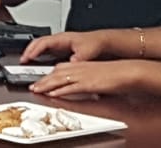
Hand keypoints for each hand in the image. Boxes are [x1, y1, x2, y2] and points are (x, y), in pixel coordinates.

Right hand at [22, 31, 111, 63]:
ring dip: (32, 53)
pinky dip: (39, 56)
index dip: (35, 49)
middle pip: (38, 43)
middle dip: (29, 51)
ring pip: (40, 46)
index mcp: (62, 38)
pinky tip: (37, 62)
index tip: (29, 57)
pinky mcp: (61, 49)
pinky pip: (45, 51)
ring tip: (25, 61)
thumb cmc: (94, 43)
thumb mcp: (87, 51)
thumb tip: (71, 63)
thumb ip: (78, 58)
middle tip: (22, 60)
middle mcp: (58, 40)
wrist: (101, 41)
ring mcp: (58, 44)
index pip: (44, 42)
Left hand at [29, 60, 145, 99]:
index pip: (60, 69)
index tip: (40, 80)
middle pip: (56, 74)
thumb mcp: (98, 76)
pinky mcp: (88, 84)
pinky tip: (52, 93)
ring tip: (36, 90)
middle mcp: (80, 69)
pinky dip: (60, 91)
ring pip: (60, 80)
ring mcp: (83, 76)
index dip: (49, 75)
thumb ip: (89, 81)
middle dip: (43, 81)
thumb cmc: (117, 74)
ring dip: (46, 85)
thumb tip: (87, 89)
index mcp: (82, 65)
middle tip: (33, 86)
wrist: (128, 71)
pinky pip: (71, 87)